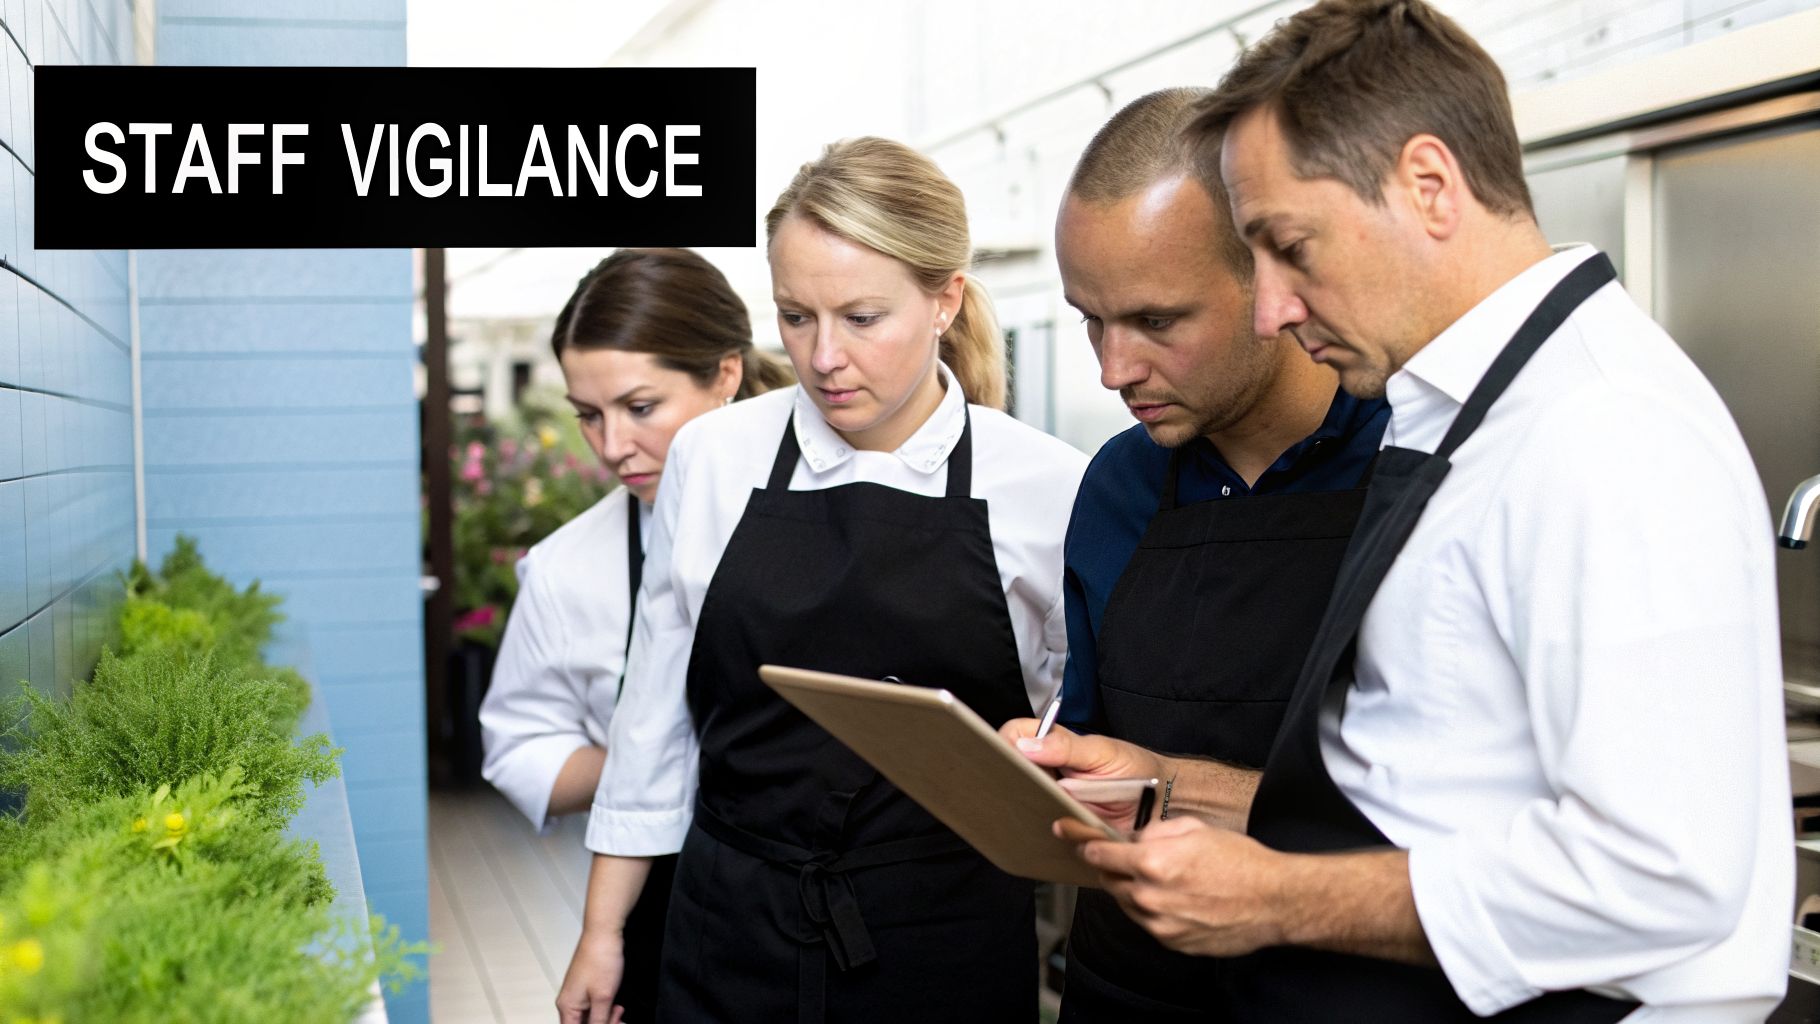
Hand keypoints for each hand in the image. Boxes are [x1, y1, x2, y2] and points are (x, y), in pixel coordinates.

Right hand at [556, 927, 625, 1023]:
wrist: (603, 933)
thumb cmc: (600, 958)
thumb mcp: (603, 997)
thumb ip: (599, 1021)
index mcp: (567, 1006)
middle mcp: (569, 1002)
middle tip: (619, 1020)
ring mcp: (578, 994)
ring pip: (590, 1018)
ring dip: (606, 1018)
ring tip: (619, 1011)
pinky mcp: (586, 988)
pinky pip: (594, 1007)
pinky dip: (606, 1009)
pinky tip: (616, 1005)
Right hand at [1001, 719, 1168, 830]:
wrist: (1160, 805)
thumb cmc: (1136, 770)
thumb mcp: (1103, 753)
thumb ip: (1067, 746)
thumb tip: (1027, 745)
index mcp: (1054, 743)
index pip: (1016, 734)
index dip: (1005, 742)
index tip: (1006, 757)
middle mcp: (1048, 769)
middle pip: (1011, 767)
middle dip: (1006, 777)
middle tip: (1015, 787)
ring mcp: (1052, 796)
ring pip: (1020, 798)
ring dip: (1021, 804)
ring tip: (1031, 808)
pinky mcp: (1060, 822)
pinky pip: (1038, 824)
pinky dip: (1036, 826)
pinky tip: (1044, 827)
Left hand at [1054, 815, 1288, 956]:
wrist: (1273, 901)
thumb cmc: (1240, 861)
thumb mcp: (1195, 828)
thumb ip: (1156, 832)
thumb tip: (1134, 839)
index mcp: (1153, 862)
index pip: (1100, 852)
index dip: (1080, 840)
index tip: (1065, 833)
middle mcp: (1150, 896)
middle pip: (1108, 879)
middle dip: (1109, 865)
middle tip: (1119, 855)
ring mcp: (1160, 924)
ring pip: (1125, 903)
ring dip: (1130, 887)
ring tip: (1155, 876)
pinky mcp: (1172, 942)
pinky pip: (1146, 922)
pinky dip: (1149, 908)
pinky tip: (1171, 897)